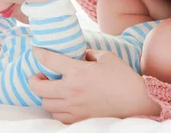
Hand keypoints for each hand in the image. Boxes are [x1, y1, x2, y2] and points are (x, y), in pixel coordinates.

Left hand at [28, 48, 160, 123]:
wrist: (137, 103)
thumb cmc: (124, 78)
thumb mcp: (108, 57)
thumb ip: (90, 53)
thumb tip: (81, 55)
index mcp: (77, 71)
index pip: (49, 60)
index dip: (39, 53)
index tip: (35, 51)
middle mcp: (71, 90)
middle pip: (38, 87)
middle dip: (33, 80)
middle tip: (37, 76)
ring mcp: (73, 107)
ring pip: (46, 103)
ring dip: (46, 95)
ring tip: (51, 90)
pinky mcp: (78, 119)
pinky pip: (57, 116)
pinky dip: (56, 109)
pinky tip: (62, 103)